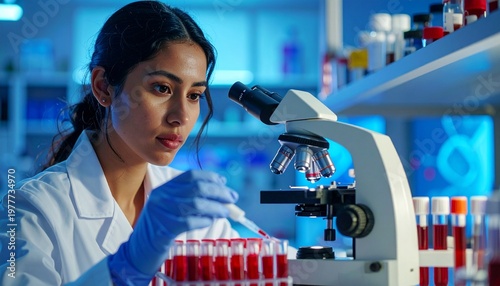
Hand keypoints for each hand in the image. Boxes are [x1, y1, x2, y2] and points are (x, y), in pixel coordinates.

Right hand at [108, 170, 237, 284]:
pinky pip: (190, 221)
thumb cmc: (161, 228)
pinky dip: (204, 220)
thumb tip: (221, 192)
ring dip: (215, 207)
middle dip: (219, 192)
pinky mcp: (165, 229)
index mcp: (164, 189)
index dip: (210, 177)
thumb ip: (189, 198)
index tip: (224, 183)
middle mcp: (162, 197)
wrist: (139, 249)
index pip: (191, 175)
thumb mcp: (170, 207)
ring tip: (225, 212)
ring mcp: (162, 212)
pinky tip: (210, 221)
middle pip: (197, 188)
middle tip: (232, 198)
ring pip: (196, 204)